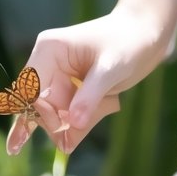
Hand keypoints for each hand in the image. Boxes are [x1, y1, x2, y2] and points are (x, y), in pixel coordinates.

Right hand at [8, 4, 171, 157]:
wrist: (146, 33)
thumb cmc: (129, 41)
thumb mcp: (111, 68)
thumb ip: (90, 96)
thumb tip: (72, 124)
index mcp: (49, 50)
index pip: (30, 90)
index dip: (42, 113)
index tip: (63, 128)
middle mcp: (48, 63)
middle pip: (38, 106)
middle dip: (57, 124)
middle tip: (72, 141)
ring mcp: (58, 77)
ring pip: (52, 115)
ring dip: (70, 126)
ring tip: (94, 121)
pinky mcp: (70, 89)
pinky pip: (65, 115)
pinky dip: (74, 126)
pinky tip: (79, 132)